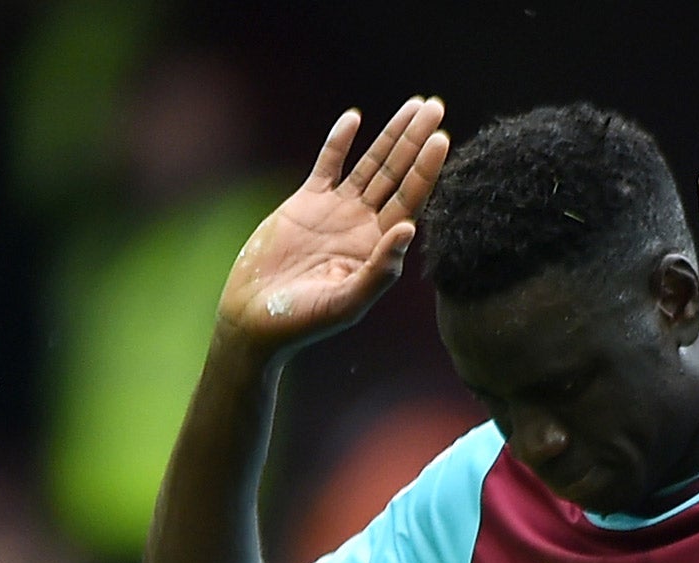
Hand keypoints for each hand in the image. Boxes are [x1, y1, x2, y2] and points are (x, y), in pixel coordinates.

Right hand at [217, 98, 449, 352]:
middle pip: (398, 173)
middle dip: (416, 140)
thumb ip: (379, 270)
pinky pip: (327, 164)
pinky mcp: (306, 202)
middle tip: (435, 106)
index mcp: (379, 247)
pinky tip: (355, 117)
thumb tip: (409, 229)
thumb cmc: (303, 321)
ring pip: (371, 164)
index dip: (427, 169)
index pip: (412, 201)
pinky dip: (339, 141)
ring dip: (391, 135)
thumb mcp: (346, 302)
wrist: (256, 318)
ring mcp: (337, 211)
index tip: (443, 138)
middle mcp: (364, 225)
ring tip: (414, 105)